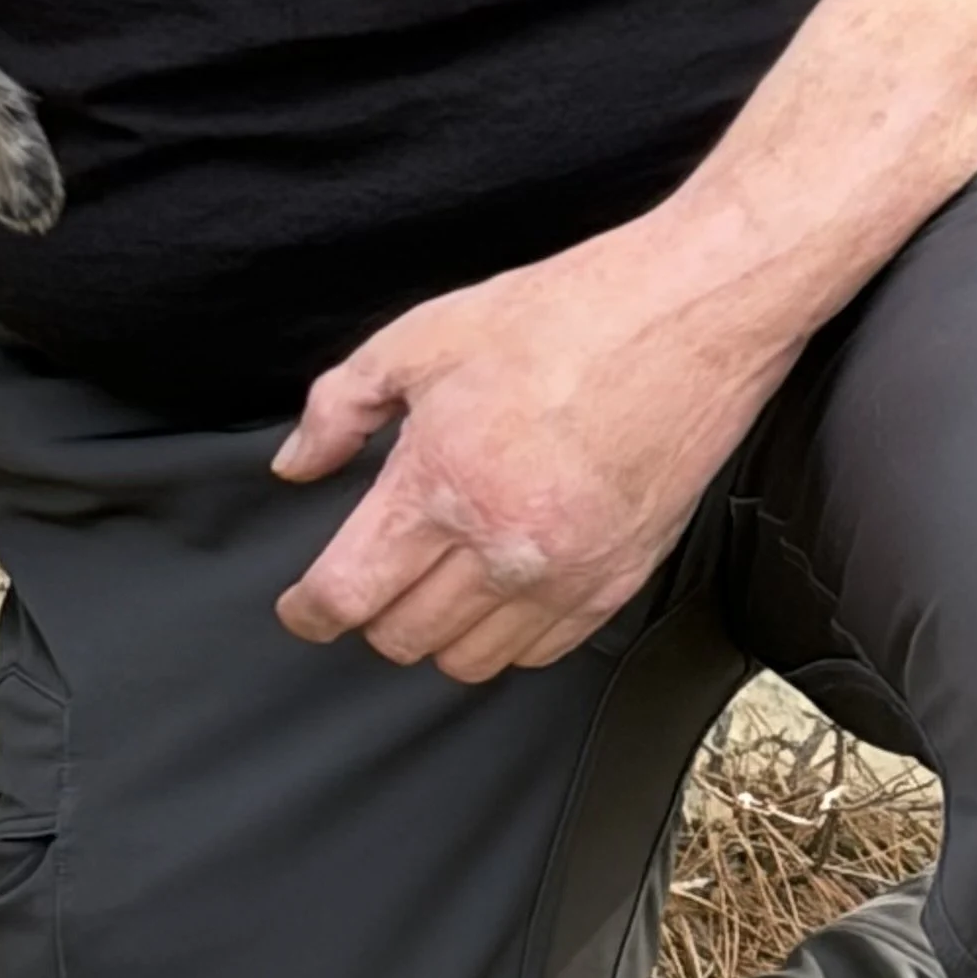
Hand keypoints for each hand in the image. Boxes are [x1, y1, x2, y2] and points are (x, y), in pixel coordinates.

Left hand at [271, 219, 786, 681]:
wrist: (680, 320)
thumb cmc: (558, 319)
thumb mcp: (422, 339)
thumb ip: (341, 407)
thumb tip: (297, 463)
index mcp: (441, 484)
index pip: (349, 594)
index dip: (309, 612)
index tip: (301, 608)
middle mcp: (502, 547)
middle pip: (402, 637)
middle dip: (371, 612)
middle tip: (374, 570)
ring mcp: (565, 574)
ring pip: (468, 659)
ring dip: (437, 629)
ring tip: (436, 577)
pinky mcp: (616, 584)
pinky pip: (538, 653)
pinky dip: (505, 633)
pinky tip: (499, 582)